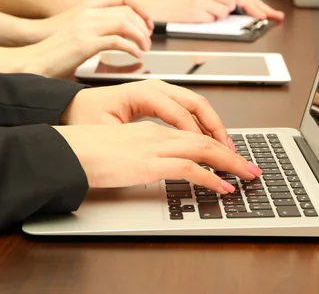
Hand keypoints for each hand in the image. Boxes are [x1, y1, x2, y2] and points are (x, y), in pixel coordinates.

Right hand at [19, 0, 153, 77]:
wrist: (33, 60)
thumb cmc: (54, 51)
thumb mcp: (77, 32)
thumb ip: (96, 29)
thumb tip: (118, 36)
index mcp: (86, 8)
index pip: (122, 0)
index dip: (140, 10)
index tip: (149, 23)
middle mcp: (87, 14)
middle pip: (127, 13)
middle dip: (143, 27)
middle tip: (148, 41)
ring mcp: (86, 28)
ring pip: (125, 24)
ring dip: (140, 37)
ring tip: (144, 49)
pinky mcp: (85, 44)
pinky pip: (117, 42)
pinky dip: (131, 48)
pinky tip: (136, 55)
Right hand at [54, 122, 261, 193]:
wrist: (68, 150)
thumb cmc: (87, 151)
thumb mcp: (121, 150)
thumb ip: (143, 155)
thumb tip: (157, 167)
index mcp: (152, 130)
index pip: (193, 134)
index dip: (216, 145)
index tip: (231, 157)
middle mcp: (158, 134)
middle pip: (206, 139)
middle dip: (233, 153)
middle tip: (251, 167)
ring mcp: (156, 147)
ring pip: (204, 149)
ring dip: (230, 164)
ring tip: (246, 175)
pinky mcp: (150, 163)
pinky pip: (190, 168)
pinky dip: (211, 178)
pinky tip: (223, 188)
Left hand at [61, 79, 234, 149]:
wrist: (73, 108)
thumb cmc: (86, 117)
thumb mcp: (108, 131)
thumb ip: (137, 140)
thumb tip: (162, 152)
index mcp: (144, 93)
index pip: (180, 114)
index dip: (195, 135)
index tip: (208, 155)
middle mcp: (158, 88)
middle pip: (198, 105)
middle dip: (217, 130)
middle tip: (231, 152)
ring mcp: (162, 92)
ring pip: (198, 106)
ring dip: (215, 127)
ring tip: (227, 149)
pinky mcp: (162, 101)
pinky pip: (191, 110)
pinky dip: (204, 125)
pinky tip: (210, 141)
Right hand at [142, 0, 282, 22]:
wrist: (152, 2)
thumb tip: (235, 3)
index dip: (253, 2)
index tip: (267, 13)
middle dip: (249, 10)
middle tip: (263, 18)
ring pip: (225, 10)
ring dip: (220, 16)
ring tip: (204, 13)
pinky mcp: (196, 11)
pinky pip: (213, 19)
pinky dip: (208, 21)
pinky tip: (196, 17)